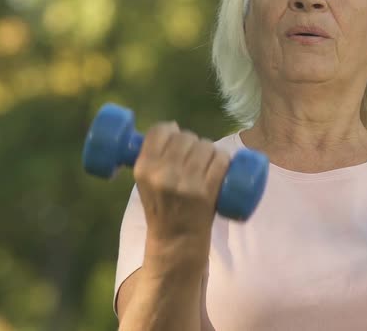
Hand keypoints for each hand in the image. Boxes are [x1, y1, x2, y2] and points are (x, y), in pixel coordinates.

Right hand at [133, 122, 229, 262]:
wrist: (176, 239)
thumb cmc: (163, 206)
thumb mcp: (146, 182)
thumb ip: (154, 156)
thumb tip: (173, 126)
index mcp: (143, 168)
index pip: (160, 131)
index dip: (172, 131)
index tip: (177, 139)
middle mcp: (162, 174)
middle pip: (186, 137)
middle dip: (194, 142)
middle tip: (196, 156)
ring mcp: (185, 184)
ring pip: (206, 147)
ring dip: (211, 150)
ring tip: (208, 163)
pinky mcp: (205, 192)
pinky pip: (220, 162)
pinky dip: (223, 159)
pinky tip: (222, 163)